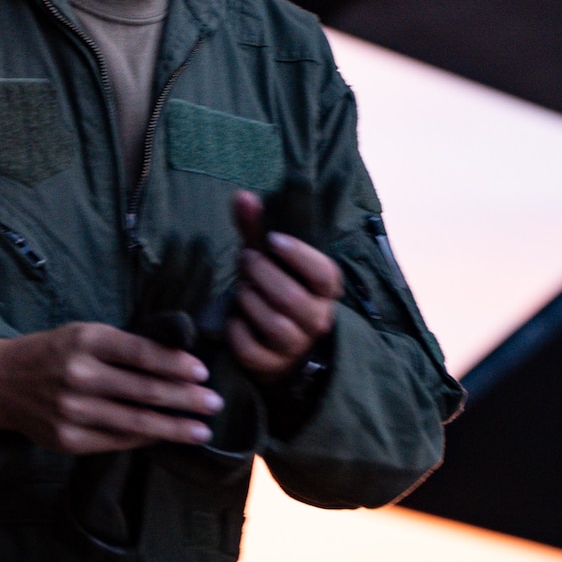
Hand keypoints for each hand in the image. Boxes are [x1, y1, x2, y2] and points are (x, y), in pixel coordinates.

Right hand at [0, 322, 223, 453]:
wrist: (0, 382)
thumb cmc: (53, 353)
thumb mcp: (83, 334)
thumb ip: (123, 347)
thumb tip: (178, 361)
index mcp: (85, 341)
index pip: (141, 353)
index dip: (175, 364)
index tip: (202, 372)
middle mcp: (78, 375)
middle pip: (143, 390)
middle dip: (185, 399)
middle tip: (214, 403)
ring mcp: (72, 410)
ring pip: (134, 422)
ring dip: (173, 427)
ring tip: (201, 430)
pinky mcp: (67, 439)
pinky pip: (116, 441)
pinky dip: (145, 439)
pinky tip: (164, 437)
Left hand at [226, 190, 342, 382]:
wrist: (274, 342)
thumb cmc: (273, 287)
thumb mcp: (268, 258)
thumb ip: (256, 228)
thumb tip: (242, 195)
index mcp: (326, 290)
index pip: (324, 273)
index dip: (297, 255)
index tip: (272, 241)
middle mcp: (318, 320)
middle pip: (290, 297)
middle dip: (260, 274)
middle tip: (246, 261)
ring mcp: (296, 346)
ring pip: (273, 324)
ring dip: (249, 300)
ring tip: (242, 288)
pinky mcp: (272, 366)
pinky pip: (250, 348)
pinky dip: (237, 329)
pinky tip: (234, 317)